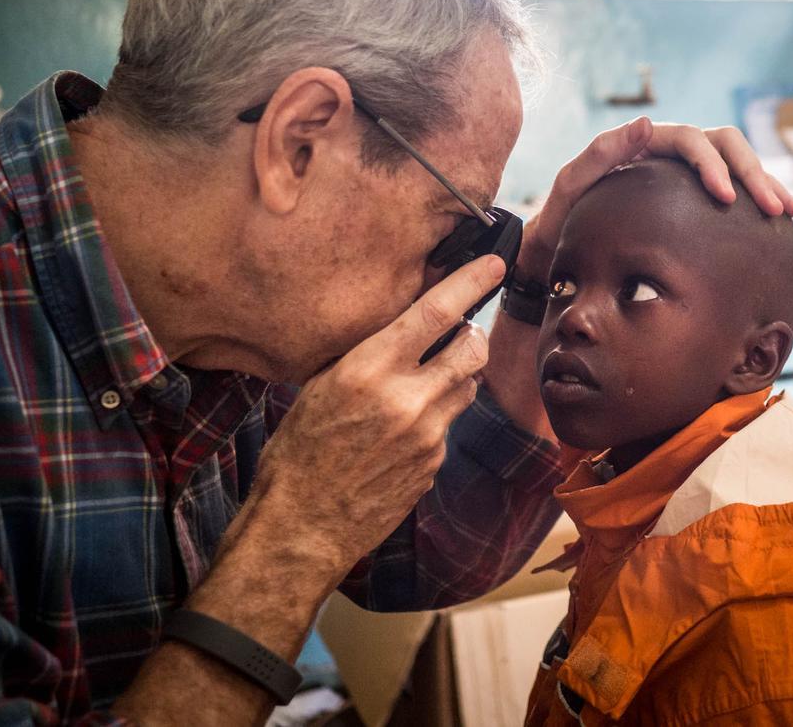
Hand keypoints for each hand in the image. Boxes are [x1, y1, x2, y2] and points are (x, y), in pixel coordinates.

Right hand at [250, 254, 506, 571]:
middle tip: (457, 334)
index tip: (494, 265)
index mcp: (369, 369)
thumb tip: (405, 325)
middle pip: (473, 348)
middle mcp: (406, 399)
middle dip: (471, 334)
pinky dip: (435, 419)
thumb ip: (368, 354)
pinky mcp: (434, 464)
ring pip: (467, 386)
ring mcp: (427, 435)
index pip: (435, 313)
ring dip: (455, 377)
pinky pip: (448, 426)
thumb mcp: (320, 386)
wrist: (301, 526)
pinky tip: (400, 434)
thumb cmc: (298, 452)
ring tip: (418, 386)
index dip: (470, 283)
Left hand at [519, 116, 792, 276]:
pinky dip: (756, 202)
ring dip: (766, 185)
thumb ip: (600, 154)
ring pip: (738, 166)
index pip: (691, 140)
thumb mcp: (571, 186)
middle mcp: (670, 152)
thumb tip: (642, 123)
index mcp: (645, 143)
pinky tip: (778, 225)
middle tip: (774, 208)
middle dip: (754, 174)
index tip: (726, 197)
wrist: (557, 248)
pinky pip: (734, 193)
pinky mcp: (695, 199)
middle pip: (726, 146)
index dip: (713, 164)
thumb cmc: (562, 218)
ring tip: (790, 212)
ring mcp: (685, 175)